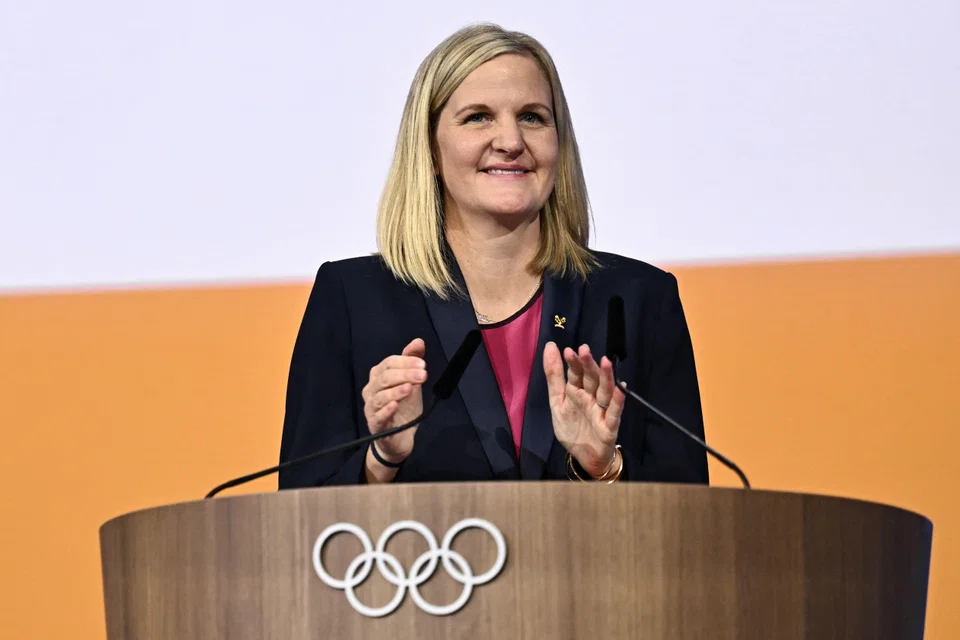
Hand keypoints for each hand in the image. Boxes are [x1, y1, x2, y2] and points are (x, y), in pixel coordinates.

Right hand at [361, 338, 426, 463]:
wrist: (399, 438)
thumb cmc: (403, 408)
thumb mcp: (412, 382)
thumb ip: (412, 361)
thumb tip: (418, 341)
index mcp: (378, 377)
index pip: (388, 363)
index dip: (405, 362)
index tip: (422, 364)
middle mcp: (371, 390)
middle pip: (384, 378)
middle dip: (404, 374)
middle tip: (423, 374)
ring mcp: (371, 408)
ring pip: (380, 397)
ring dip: (395, 391)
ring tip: (410, 388)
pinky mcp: (375, 425)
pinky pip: (378, 417)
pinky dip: (386, 410)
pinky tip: (395, 405)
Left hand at [543, 342, 625, 477]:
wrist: (584, 457)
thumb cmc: (572, 428)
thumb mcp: (557, 402)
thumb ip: (554, 376)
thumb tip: (550, 346)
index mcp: (576, 391)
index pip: (576, 374)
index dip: (573, 362)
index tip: (569, 350)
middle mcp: (590, 397)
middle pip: (591, 379)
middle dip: (588, 365)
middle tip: (585, 349)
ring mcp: (601, 410)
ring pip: (605, 391)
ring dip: (606, 377)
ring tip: (605, 362)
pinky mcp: (610, 425)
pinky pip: (615, 412)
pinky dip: (618, 401)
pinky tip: (620, 389)